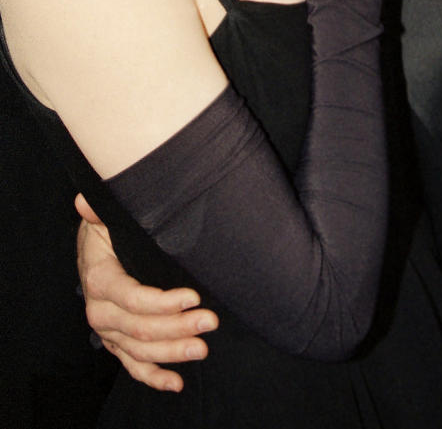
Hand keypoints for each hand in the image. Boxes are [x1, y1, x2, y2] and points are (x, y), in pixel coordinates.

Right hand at [76, 194, 217, 392]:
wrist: (95, 249)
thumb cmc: (108, 229)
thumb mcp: (106, 215)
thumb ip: (100, 210)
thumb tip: (87, 202)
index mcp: (99, 279)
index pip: (132, 298)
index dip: (163, 302)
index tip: (193, 297)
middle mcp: (100, 311)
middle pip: (140, 328)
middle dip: (177, 329)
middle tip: (210, 322)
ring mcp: (109, 331)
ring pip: (139, 351)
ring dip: (172, 354)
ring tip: (202, 349)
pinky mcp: (117, 342)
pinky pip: (133, 365)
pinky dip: (154, 377)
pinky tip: (177, 383)